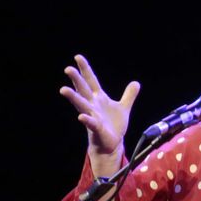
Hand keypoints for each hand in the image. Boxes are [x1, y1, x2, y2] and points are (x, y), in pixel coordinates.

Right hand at [59, 54, 139, 174]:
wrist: (112, 144)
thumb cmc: (114, 126)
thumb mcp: (123, 108)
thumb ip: (129, 95)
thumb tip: (136, 83)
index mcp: (98, 98)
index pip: (91, 80)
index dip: (85, 69)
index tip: (77, 57)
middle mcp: (93, 105)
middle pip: (83, 89)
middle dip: (76, 79)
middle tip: (68, 69)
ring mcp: (93, 116)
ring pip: (81, 105)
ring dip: (73, 97)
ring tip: (63, 89)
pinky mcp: (96, 129)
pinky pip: (90, 123)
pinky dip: (86, 119)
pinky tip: (81, 116)